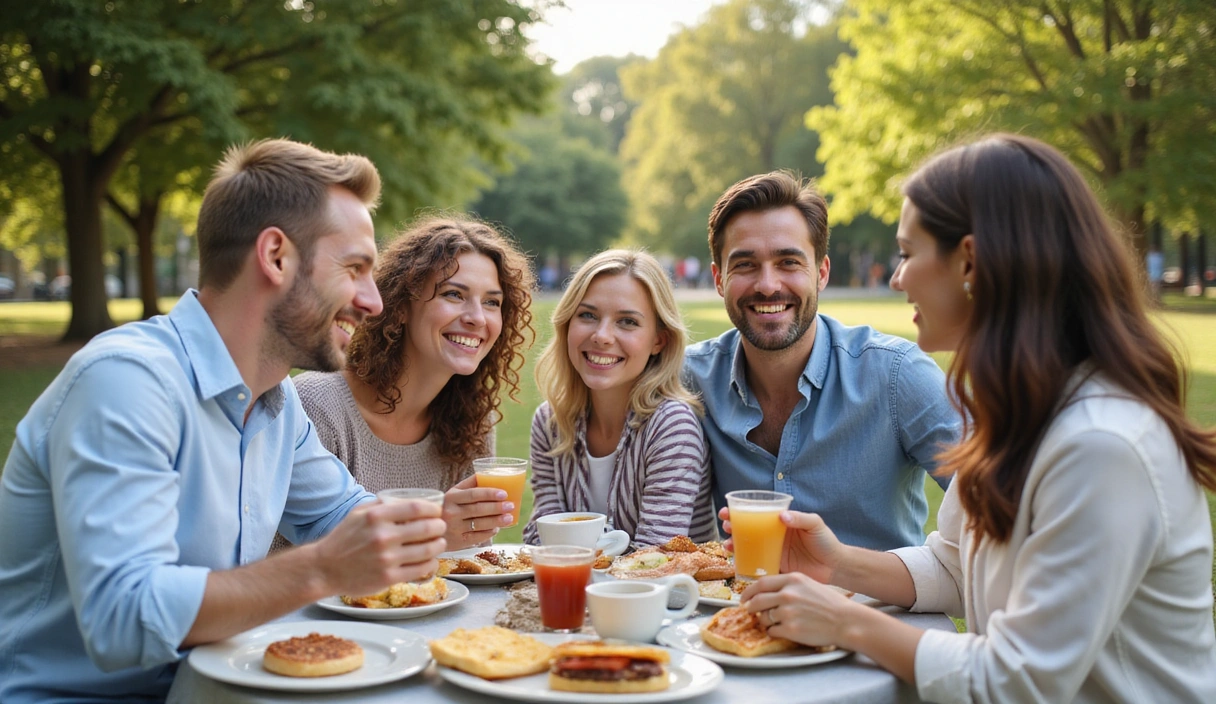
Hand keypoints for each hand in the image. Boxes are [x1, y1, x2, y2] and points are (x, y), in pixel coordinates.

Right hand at [312, 498, 446, 596]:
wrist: (324, 569)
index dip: (433, 509)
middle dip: (439, 527)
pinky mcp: (389, 577)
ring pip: (427, 550)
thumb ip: (382, 504)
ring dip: (438, 545)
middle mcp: (383, 536)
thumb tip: (407, 499)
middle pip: (427, 528)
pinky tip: (430, 560)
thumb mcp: (358, 513)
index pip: (417, 508)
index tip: (437, 511)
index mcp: (376, 516)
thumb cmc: (343, 539)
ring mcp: (387, 558)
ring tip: (439, 543)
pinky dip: (430, 563)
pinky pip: (420, 569)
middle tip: (441, 527)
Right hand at [441, 476, 514, 549]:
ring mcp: (454, 528)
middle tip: (510, 505)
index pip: (473, 494)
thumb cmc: (447, 506)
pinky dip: (489, 533)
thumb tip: (490, 473)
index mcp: (451, 497)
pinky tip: (496, 528)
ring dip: (497, 521)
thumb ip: (470, 483)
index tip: (504, 493)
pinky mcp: (458, 541)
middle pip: (478, 509)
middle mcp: (451, 512)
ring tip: (509, 518)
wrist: (429, 527)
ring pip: (479, 524)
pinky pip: (477, 537)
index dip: (489, 494)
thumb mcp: (453, 493)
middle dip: (497, 508)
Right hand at [718, 506, 842, 584]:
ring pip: (748, 546)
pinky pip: (756, 564)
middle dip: (732, 526)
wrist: (835, 566)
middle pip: (747, 529)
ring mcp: (772, 551)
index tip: (727, 511)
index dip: (740, 511)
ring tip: (728, 545)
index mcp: (780, 522)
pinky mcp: (775, 566)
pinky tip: (737, 563)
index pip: (757, 513)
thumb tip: (781, 516)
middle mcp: (773, 536)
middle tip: (725, 527)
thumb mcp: (815, 524)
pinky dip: (744, 563)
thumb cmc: (827, 541)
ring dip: (734, 544)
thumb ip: (800, 518)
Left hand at [740, 572, 856, 647]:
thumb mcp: (809, 584)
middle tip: (750, 611)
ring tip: (774, 622)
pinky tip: (783, 630)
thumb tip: (767, 592)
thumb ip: (788, 585)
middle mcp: (787, 594)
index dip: (749, 591)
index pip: (761, 583)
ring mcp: (788, 612)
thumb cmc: (830, 603)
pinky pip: (772, 631)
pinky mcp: (790, 630)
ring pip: (763, 617)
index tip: (744, 597)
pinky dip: (774, 632)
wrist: (846, 621)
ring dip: (764, 621)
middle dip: (750, 607)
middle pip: (757, 601)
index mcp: (792, 580)